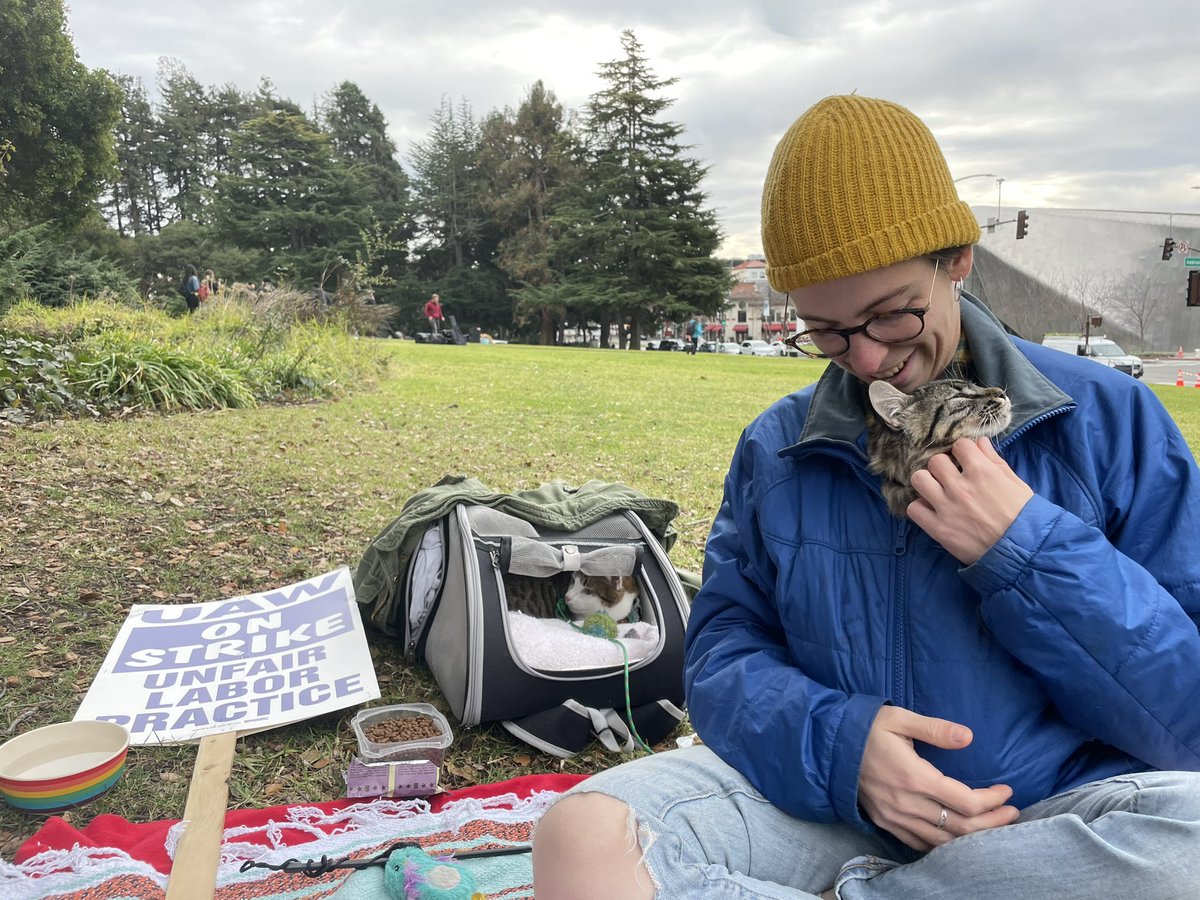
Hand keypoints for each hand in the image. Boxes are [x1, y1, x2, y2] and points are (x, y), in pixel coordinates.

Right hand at [858, 706, 1018, 850]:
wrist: (829, 746)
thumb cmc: (867, 728)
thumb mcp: (899, 718)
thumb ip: (935, 728)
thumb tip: (968, 737)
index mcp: (913, 777)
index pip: (965, 801)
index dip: (992, 800)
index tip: (1007, 791)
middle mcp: (905, 803)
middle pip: (960, 827)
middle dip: (992, 822)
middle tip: (1012, 812)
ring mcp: (894, 817)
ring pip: (943, 842)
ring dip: (973, 837)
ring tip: (993, 826)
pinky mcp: (885, 823)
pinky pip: (921, 844)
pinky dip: (945, 845)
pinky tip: (959, 836)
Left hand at [907, 437, 1032, 564]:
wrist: (1023, 553)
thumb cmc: (1024, 517)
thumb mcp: (1016, 484)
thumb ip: (995, 461)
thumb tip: (980, 442)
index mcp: (983, 472)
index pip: (960, 445)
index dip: (963, 451)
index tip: (965, 460)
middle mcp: (961, 487)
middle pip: (935, 461)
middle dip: (943, 467)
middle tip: (950, 477)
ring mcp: (947, 507)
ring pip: (919, 479)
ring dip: (927, 483)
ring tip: (937, 491)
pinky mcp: (938, 528)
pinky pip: (914, 508)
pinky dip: (921, 508)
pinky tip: (933, 511)